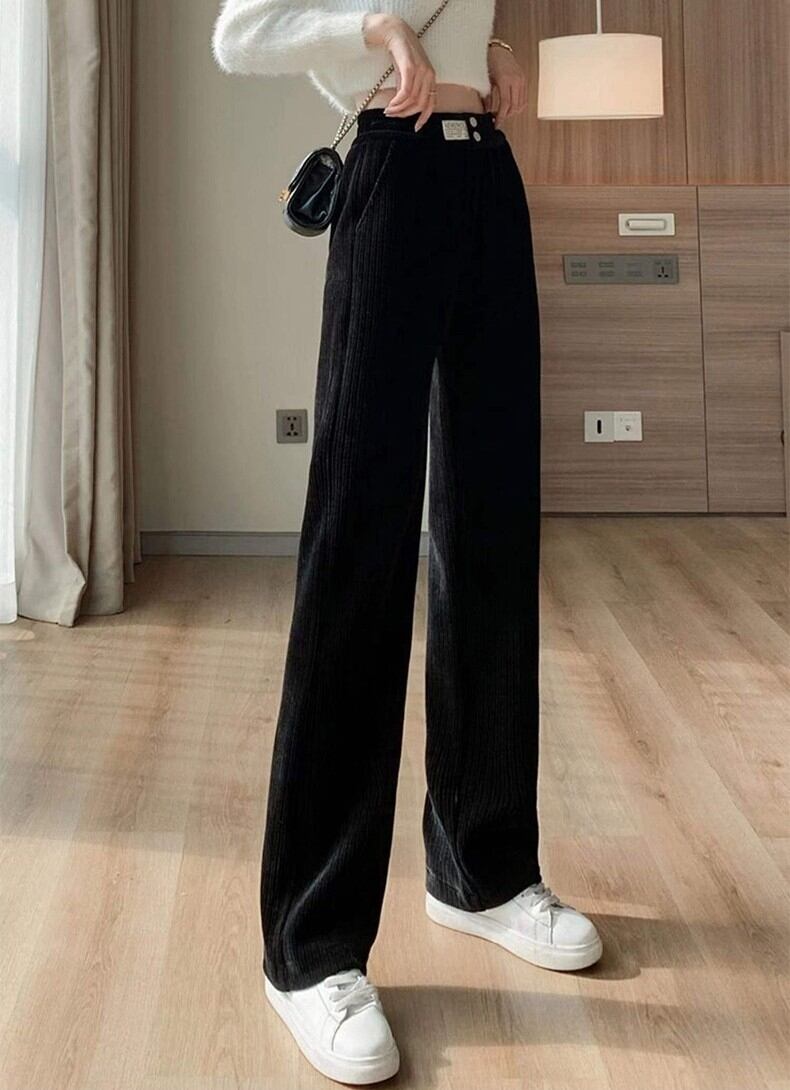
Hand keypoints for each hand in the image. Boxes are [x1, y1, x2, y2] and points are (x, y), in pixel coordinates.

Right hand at [362, 14, 436, 130]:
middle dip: (405, 114)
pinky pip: (406, 92)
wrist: (392, 31)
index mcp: (430, 77)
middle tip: (393, 115)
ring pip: (412, 100)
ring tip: (389, 110)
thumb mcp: (406, 74)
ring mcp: (421, 70)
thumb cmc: (399, 51)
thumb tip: (402, 106)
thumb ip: (407, 89)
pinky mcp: (410, 67)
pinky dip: (397, 102)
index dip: (424, 118)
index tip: (416, 127)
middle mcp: (429, 74)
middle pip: (420, 104)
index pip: (432, 103)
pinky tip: (391, 105)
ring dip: (399, 109)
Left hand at [484, 44, 526, 127]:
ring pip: (521, 104)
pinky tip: (510, 106)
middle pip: (515, 107)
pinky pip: (524, 98)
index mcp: (505, 80)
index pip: (506, 105)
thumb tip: (487, 111)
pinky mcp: (524, 80)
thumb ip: (488, 98)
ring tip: (504, 112)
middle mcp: (516, 80)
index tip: (497, 123)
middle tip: (498, 118)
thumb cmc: (490, 62)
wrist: (498, 50)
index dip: (501, 117)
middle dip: (506, 115)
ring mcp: (522, 79)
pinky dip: (518, 105)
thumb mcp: (486, 81)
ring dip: (512, 112)